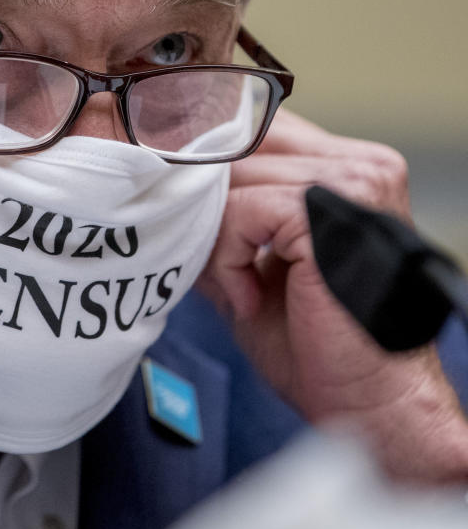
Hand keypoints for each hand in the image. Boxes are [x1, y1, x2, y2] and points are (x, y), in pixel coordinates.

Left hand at [199, 108, 467, 481]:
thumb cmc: (313, 340)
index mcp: (348, 169)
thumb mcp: (253, 264)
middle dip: (203, 199)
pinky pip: (242, 212)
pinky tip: (248, 296)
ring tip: (235, 286)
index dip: (207, 163)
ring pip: (234, 177)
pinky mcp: (330, 216)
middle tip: (195, 250)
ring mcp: (353, 185)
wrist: (362, 400)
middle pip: (239, 146)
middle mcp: (359, 166)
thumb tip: (166, 194)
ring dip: (215, 235)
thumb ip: (223, 220)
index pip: (256, 128)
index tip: (177, 202)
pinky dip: (229, 256)